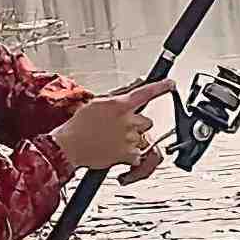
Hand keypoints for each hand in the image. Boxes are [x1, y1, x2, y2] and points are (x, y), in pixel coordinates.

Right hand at [48, 79, 167, 174]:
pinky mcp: (128, 155)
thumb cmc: (79, 125)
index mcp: (119, 105)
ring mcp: (129, 138)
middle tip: (120, 128)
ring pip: (142, 138)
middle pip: (147, 121)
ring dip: (132, 140)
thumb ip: (120, 95)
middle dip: (137, 125)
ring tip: (113, 140)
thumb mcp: (97, 103)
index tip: (170, 84)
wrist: (69, 146)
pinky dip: (129, 155)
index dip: (161, 87)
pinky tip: (114, 150)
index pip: (145, 93)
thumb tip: (137, 84)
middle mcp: (127, 121)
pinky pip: (138, 155)